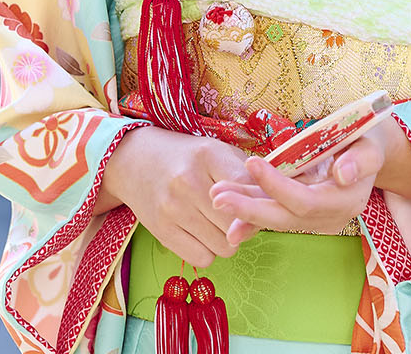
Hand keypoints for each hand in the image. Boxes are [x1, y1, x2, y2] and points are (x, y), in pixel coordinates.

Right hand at [100, 127, 259, 267]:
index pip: (250, 189)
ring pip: (225, 246)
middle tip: (239, 216)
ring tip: (218, 223)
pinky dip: (209, 251)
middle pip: (240, 224)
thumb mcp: (217, 152)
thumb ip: (247, 176)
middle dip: (246, 225)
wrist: (134, 160)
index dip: (262, 203)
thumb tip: (275, 206)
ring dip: (228, 240)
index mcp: (209, 155)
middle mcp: (189, 182)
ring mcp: (173, 209)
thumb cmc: (186, 157)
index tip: (261, 204)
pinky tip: (202, 234)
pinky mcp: (160, 231)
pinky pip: (203, 259)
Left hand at [209, 124, 388, 239]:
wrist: (369, 151)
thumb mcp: (372, 144)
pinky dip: (251, 212)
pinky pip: (274, 214)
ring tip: (216, 196)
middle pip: (285, 218)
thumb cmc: (369, 140)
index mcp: (347, 201)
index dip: (277, 186)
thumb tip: (343, 174)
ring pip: (275, 218)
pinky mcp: (301, 213)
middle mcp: (329, 217)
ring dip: (244, 209)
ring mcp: (314, 219)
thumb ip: (361, 159)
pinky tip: (228, 209)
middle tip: (217, 196)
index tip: (252, 163)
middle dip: (250, 209)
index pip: (306, 201)